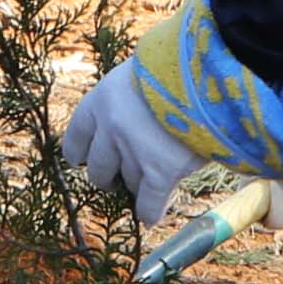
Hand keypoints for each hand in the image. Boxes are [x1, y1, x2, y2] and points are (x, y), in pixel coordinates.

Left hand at [61, 59, 201, 221]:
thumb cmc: (178, 66)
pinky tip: (151, 217)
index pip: (78, 135)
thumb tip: (137, 120)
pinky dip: (150, 211)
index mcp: (101, 101)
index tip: (80, 159)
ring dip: (138, 185)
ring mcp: (134, 152)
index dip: (79, 151)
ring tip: (149, 186)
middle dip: (107, 175)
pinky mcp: (160, 171)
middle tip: (115, 179)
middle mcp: (111, 129)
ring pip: (130, 182)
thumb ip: (132, 98)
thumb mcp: (142, 73)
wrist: (204, 72)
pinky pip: (150, 202)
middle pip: (99, 167)